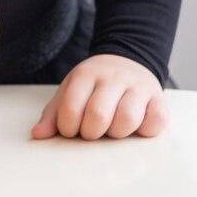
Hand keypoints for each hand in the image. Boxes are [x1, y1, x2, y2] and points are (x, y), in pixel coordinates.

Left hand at [30, 53, 170, 140]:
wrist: (129, 61)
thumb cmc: (95, 86)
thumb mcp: (71, 92)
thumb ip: (53, 114)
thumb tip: (38, 135)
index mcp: (86, 75)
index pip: (70, 110)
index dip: (68, 128)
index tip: (72, 128)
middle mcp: (113, 77)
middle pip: (98, 116)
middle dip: (92, 133)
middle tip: (93, 131)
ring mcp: (138, 86)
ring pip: (128, 119)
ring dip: (118, 132)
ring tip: (113, 128)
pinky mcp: (158, 98)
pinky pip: (155, 121)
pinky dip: (145, 129)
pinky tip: (136, 126)